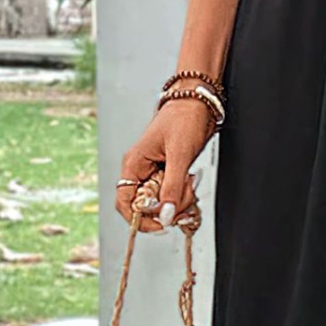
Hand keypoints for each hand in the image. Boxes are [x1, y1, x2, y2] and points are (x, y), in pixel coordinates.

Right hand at [115, 98, 215, 232]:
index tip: (161, 224)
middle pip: (146, 206)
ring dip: (178, 199)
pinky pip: (171, 192)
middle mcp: (140, 170)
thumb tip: (165, 214)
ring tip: (190, 182)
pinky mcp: (168, 172)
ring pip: (161, 201)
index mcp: (134, 164)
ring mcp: (154, 172)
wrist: (200, 102)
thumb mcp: (180, 154)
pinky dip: (182, 193)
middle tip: (185, 196)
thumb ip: (172, 187)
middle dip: (166, 207)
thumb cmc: (185, 118)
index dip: (140, 219)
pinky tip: (190, 181)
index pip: (125, 203)